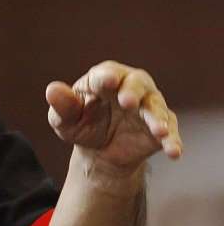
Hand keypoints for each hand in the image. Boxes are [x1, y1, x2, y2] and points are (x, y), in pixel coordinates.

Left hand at [46, 61, 182, 175]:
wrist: (99, 151)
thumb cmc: (81, 124)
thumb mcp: (65, 119)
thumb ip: (62, 105)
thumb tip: (52, 90)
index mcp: (103, 79)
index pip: (106, 74)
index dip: (106, 77)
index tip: (106, 81)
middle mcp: (130, 87)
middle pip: (137, 82)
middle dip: (133, 91)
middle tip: (127, 102)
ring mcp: (148, 106)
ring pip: (156, 107)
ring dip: (157, 118)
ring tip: (158, 130)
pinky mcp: (160, 127)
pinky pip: (169, 132)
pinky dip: (172, 140)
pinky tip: (173, 151)